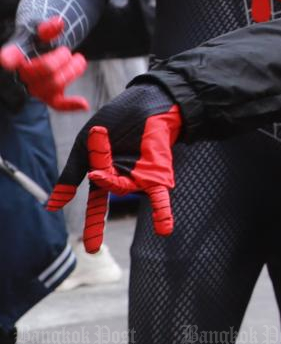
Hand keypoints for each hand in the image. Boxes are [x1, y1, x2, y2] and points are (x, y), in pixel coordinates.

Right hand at [0, 16, 89, 110]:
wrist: (39, 51)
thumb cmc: (36, 39)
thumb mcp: (40, 30)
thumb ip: (48, 28)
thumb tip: (59, 22)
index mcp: (15, 54)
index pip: (10, 56)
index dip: (8, 58)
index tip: (6, 60)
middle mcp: (20, 74)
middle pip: (46, 69)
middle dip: (62, 58)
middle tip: (67, 51)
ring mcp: (33, 87)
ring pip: (55, 84)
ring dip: (72, 71)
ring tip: (78, 58)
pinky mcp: (47, 96)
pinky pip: (57, 104)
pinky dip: (70, 104)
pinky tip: (84, 104)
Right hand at [49, 83, 181, 251]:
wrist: (145, 103)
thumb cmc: (114, 122)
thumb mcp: (84, 147)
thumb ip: (71, 175)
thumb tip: (52, 206)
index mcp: (103, 173)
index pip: (94, 201)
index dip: (90, 220)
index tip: (81, 235)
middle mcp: (122, 178)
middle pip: (106, 198)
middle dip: (95, 223)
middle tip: (92, 239)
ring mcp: (140, 177)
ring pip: (126, 190)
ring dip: (116, 179)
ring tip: (104, 165)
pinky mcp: (157, 173)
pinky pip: (159, 197)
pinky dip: (161, 212)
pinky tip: (164, 229)